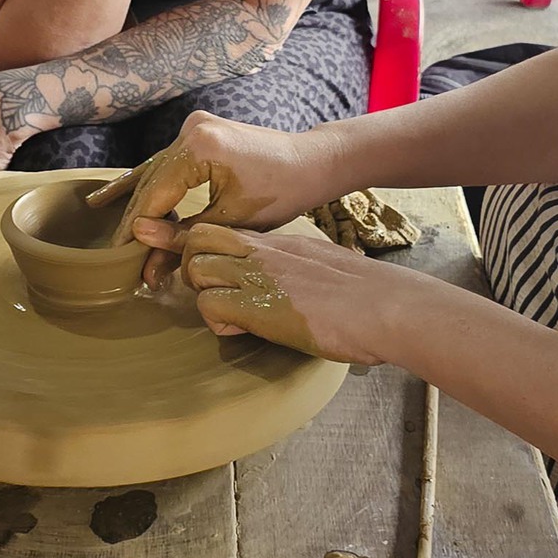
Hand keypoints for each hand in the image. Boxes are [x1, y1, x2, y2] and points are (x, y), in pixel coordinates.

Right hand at [89, 112, 342, 274]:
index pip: (154, 196)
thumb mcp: (230, 222)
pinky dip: (163, 190)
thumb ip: (182, 239)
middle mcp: (191, 129)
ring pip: (158, 174)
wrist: (312, 163)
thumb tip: (143, 263)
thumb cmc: (281, 193)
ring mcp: (194, 125)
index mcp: (199, 146)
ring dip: (149, 208)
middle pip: (151, 183)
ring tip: (133, 245)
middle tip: (125, 261)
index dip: (137, 232)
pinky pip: (171, 165)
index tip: (123, 263)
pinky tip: (149, 213)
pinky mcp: (201, 131)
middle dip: (140, 223)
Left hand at [135, 218, 406, 367]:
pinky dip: (216, 321)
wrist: (387, 306)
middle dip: (190, 264)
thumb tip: (287, 283)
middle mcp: (263, 252)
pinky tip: (240, 330)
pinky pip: (211, 306)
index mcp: (278, 242)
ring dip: (202, 293)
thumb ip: (295, 267)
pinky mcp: (260, 307)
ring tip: (229, 312)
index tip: (169, 243)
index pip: (221, 228)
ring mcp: (260, 276)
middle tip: (212, 291)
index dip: (192, 239)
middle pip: (196, 238)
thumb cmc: (366, 295)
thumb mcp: (323, 267)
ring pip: (196, 269)